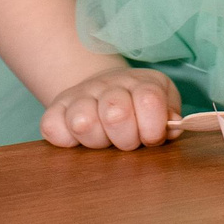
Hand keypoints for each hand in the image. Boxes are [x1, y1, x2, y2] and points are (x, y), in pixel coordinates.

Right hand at [40, 66, 179, 149]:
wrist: (102, 87)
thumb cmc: (138, 104)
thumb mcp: (163, 102)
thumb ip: (170, 116)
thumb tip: (172, 127)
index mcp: (140, 83)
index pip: (148, 99)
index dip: (152, 128)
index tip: (151, 138)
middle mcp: (108, 85)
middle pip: (116, 113)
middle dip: (125, 138)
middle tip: (126, 140)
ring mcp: (79, 96)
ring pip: (82, 122)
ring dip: (96, 139)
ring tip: (103, 139)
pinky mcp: (55, 110)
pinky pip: (52, 128)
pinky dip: (65, 139)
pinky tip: (77, 139)